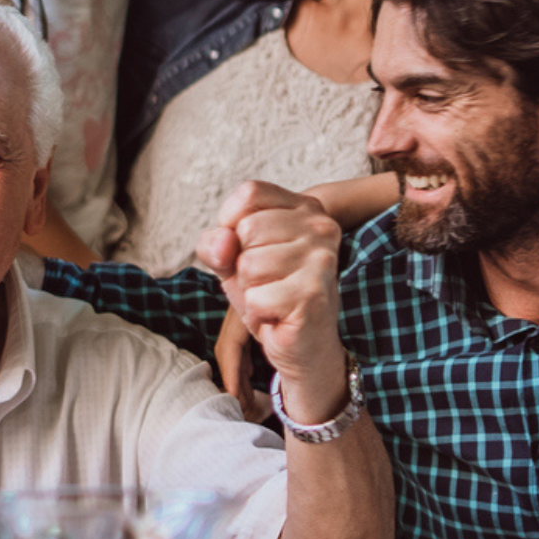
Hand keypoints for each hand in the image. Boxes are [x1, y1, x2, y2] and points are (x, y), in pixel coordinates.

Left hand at [197, 182, 345, 423]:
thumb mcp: (233, 259)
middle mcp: (321, 226)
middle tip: (268, 282)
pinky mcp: (314, 294)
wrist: (304, 345)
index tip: (251, 248)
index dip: (233, 224)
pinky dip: (258, 314)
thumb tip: (224, 242)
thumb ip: (216, 242)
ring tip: (274, 298)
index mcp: (306, 206)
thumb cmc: (270, 294)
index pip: (250, 192)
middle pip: (246, 230)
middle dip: (242, 265)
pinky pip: (256, 298)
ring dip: (251, 291)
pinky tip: (279, 316)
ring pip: (249, 265)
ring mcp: (322, 259)